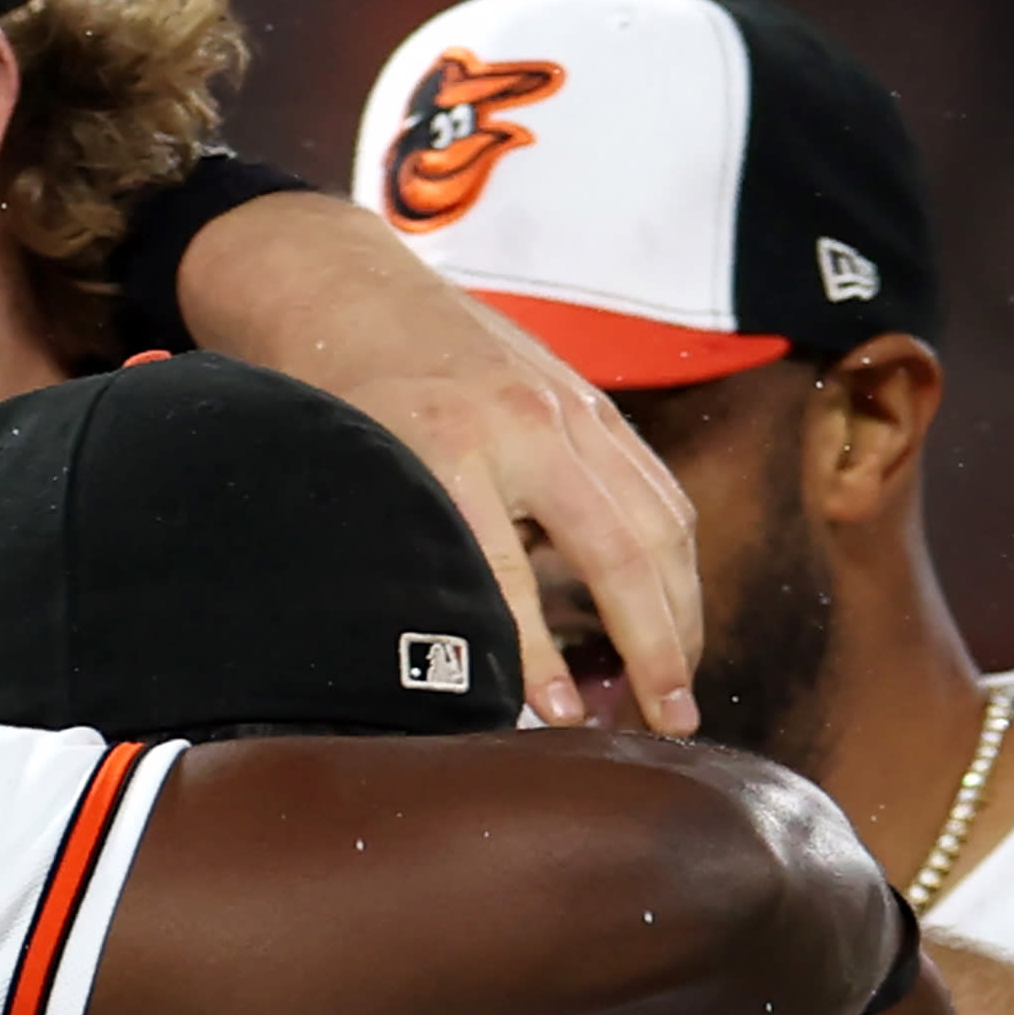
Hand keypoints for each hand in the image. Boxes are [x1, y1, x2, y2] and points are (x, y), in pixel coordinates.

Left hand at [171, 188, 699, 732]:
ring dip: (681, 611)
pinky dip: (677, 560)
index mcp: (444, 442)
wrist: (345, 290)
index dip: (535, 652)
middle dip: (653, 643)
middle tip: (668, 723)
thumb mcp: (344, 475)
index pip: (503, 567)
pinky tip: (676, 615)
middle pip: (618, 546)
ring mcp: (571, 407)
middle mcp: (524, 423)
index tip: (560, 718)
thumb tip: (428, 664)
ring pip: (660, 520)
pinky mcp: (593, 404)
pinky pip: (659, 489)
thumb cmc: (332, 396)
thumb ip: (391, 553)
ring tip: (678, 689)